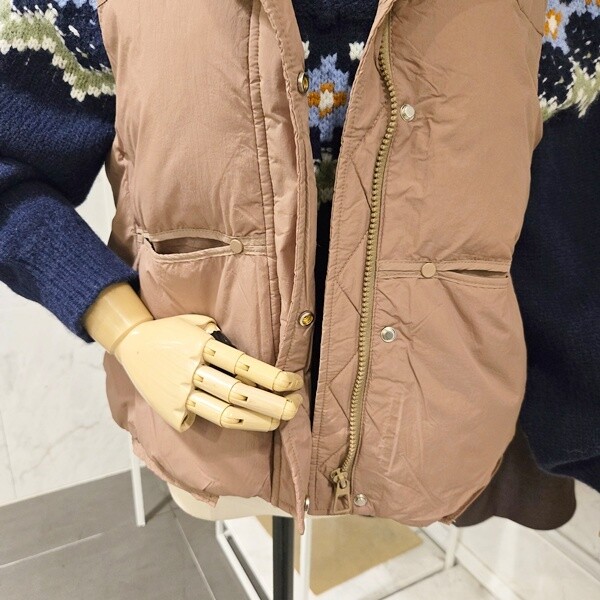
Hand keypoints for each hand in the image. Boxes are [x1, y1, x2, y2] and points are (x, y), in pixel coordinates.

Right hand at [113, 314, 303, 432]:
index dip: (272, 377)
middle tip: (295, 408)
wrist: (131, 344)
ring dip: (257, 420)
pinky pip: (203, 420)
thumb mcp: (197, 322)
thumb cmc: (171, 331)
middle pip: (239, 394)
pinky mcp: (171, 412)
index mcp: (200, 345)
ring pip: (225, 415)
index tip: (293, 382)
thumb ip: (221, 340)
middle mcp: (191, 371)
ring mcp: (180, 395)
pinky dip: (225, 422)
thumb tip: (251, 368)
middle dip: (273, 404)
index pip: (244, 365)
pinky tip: (245, 420)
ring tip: (278, 420)